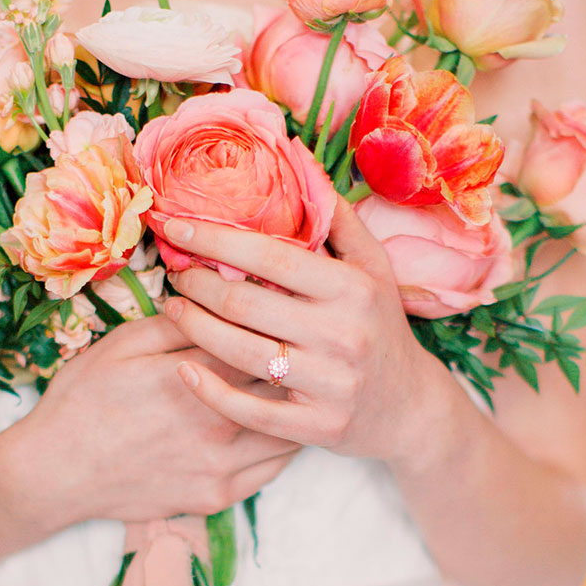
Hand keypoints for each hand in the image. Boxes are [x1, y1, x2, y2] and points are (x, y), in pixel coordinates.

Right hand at [8, 314, 300, 527]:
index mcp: (202, 375)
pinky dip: (284, 446)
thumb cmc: (85, 399)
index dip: (281, 321)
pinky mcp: (219, 497)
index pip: (265, 340)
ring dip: (299, 407)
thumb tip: (219, 296)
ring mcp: (224, 466)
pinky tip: (280, 427)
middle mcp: (223, 422)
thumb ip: (180, 323)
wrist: (56, 471)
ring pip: (290, 431)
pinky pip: (273, 471)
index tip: (290, 309)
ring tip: (303, 386)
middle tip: (307, 345)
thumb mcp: (124, 343)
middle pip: (287, 385)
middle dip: (298, 363)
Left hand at [160, 194, 449, 463]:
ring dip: (192, 327)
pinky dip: (207, 389)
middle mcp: (343, 335)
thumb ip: (336, 219)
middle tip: (174, 272)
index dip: (214, 239)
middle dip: (196, 283)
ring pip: (238, 352)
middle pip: (244, 304)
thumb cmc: (380, 325)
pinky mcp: (316, 427)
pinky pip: (247, 409)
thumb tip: (297, 159)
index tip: (175, 226)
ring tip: (174, 308)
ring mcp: (329, 384)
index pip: (269, 257)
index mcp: (353, 289)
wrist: (411, 407)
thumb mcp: (373, 267)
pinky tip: (182, 370)